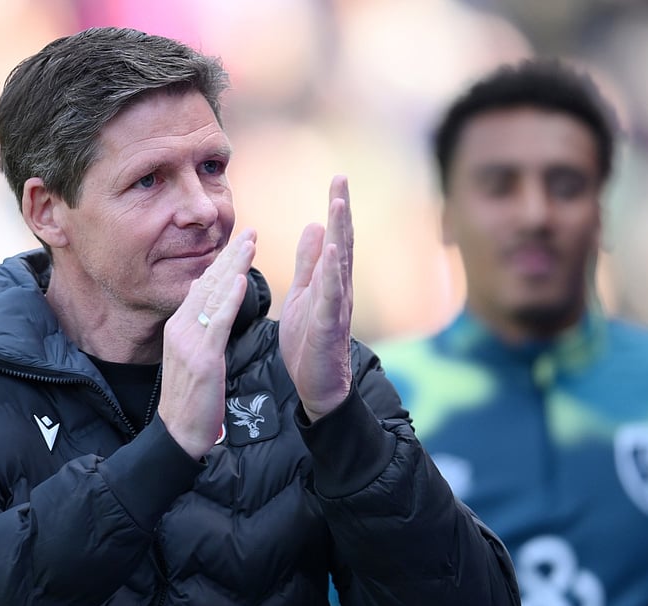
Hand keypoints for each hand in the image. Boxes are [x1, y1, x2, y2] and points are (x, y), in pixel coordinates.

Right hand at [159, 229, 256, 458]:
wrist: (179, 432)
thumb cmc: (191, 398)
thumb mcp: (191, 355)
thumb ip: (197, 327)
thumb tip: (200, 298)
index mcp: (178, 326)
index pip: (202, 286)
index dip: (222, 263)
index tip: (240, 242)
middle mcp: (180, 327)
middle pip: (208, 284)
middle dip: (230, 256)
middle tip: (251, 232)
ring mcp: (189, 341)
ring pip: (214, 296)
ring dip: (233, 268)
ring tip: (250, 244)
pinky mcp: (203, 357)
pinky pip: (218, 322)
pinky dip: (230, 299)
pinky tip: (241, 280)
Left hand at [279, 176, 353, 421]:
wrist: (317, 385)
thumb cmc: (310, 341)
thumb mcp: (304, 293)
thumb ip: (309, 262)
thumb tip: (315, 226)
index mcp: (329, 280)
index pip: (336, 238)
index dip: (336, 208)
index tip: (337, 179)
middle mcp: (338, 288)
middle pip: (343, 242)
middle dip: (341, 210)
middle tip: (341, 179)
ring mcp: (336, 306)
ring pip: (341, 264)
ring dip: (341, 233)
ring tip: (338, 205)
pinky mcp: (328, 325)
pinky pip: (331, 295)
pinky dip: (333, 272)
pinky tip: (334, 251)